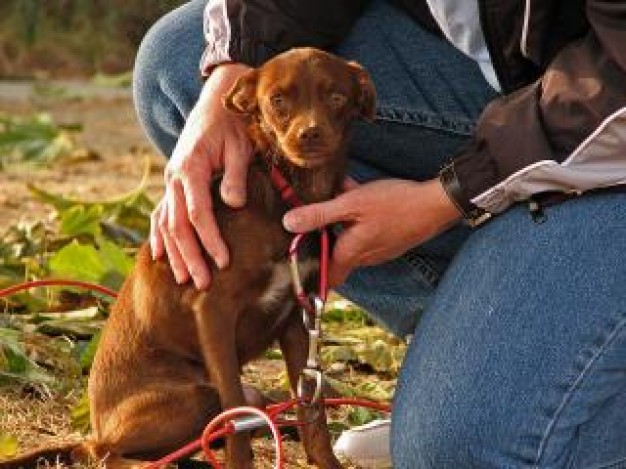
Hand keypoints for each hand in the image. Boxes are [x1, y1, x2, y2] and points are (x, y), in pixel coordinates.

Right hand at [150, 63, 252, 288]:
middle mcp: (174, 177)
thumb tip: (234, 204)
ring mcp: (170, 181)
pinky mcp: (172, 183)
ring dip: (174, 253)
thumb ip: (236, 175)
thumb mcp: (240, 146)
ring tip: (183, 279)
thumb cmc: (232, 124)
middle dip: (189, 256)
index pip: (197, 213)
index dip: (209, 239)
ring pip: (165, 223)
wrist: (216, 102)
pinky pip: (160, 214)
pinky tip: (158, 255)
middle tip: (202, 283)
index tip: (223, 261)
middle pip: (177, 225)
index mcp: (190, 167)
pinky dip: (158, 235)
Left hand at [282, 178, 461, 285]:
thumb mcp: (351, 204)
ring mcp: (379, 251)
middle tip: (317, 216)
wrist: (435, 205)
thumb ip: (319, 214)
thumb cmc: (395, 204)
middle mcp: (364, 258)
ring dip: (342, 223)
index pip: (326, 277)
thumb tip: (289, 223)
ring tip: (341, 197)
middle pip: (336, 255)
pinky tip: (360, 195)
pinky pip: (365, 233)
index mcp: (350, 253)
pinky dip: (358, 219)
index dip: (312, 274)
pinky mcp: (389, 241)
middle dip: (325, 237)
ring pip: (351, 241)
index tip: (299, 261)